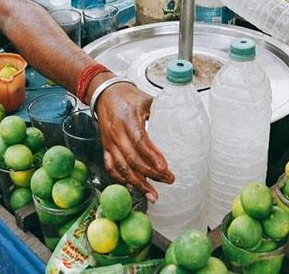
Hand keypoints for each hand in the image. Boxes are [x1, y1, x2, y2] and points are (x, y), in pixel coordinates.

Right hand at [95, 83, 174, 201]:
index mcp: (129, 120)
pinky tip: (134, 188)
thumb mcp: (146, 100)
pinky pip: (111, 168)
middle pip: (133, 160)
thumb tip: (183, 122)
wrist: (105, 94)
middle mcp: (117, 134)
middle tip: (168, 181)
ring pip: (122, 168)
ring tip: (152, 195)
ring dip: (138, 184)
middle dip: (151, 175)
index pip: (141, 142)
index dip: (153, 157)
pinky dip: (122, 180)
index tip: (165, 169)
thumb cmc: (127, 96)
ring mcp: (110, 142)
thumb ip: (162, 111)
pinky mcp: (105, 148)